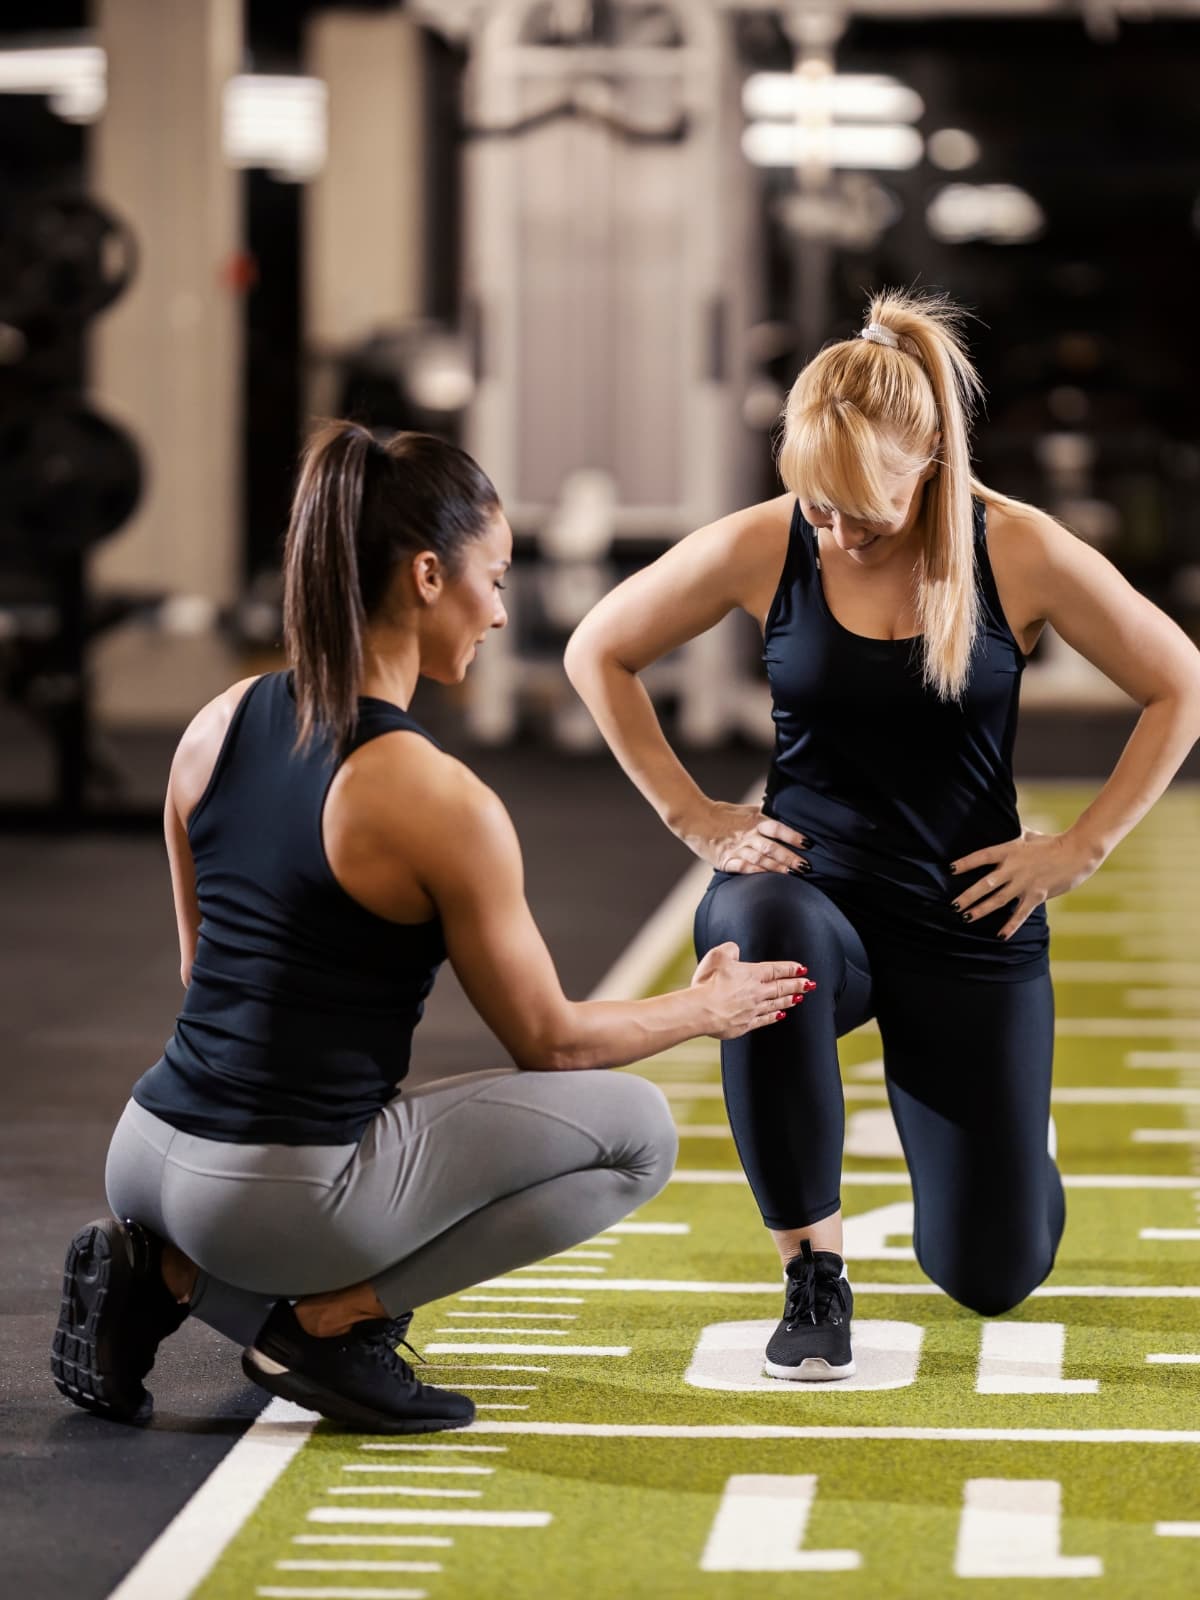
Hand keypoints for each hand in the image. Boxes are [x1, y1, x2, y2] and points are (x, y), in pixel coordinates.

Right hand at [683, 800, 809, 874]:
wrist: (695, 819)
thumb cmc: (722, 814)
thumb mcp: (746, 810)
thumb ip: (765, 814)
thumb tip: (784, 813)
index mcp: (754, 821)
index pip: (778, 828)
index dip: (793, 836)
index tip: (808, 844)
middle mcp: (748, 835)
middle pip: (772, 847)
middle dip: (790, 858)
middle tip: (805, 867)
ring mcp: (736, 848)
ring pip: (760, 860)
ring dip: (777, 868)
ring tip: (792, 875)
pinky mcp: (725, 860)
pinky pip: (742, 868)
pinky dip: (755, 873)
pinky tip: (766, 879)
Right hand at [691, 941, 815, 1038]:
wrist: (701, 1010)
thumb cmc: (708, 983)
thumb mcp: (717, 956)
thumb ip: (730, 949)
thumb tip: (736, 949)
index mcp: (751, 974)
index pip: (776, 970)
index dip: (790, 969)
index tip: (802, 969)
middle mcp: (756, 992)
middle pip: (781, 987)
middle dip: (797, 985)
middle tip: (810, 985)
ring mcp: (753, 1009)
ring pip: (776, 1004)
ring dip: (789, 1000)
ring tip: (799, 998)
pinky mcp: (745, 1024)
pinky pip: (765, 1020)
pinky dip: (775, 1016)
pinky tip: (781, 1015)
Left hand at [949, 827, 1100, 938]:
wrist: (1078, 852)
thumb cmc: (1052, 842)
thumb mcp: (1029, 834)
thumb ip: (1014, 834)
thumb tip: (1004, 824)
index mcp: (1010, 850)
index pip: (982, 857)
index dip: (965, 863)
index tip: (949, 869)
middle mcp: (1014, 868)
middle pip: (985, 884)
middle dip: (968, 896)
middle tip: (953, 905)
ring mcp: (1025, 883)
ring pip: (998, 900)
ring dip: (981, 910)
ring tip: (966, 918)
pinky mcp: (1037, 895)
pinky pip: (1020, 913)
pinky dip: (1010, 925)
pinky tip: (1000, 935)